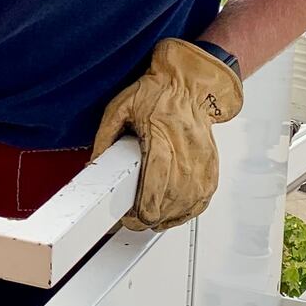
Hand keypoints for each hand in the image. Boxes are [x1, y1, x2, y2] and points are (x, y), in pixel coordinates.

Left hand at [92, 40, 243, 231]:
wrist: (189, 84)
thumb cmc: (156, 93)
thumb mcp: (120, 107)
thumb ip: (105, 136)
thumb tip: (94, 164)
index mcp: (162, 135)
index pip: (156, 182)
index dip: (143, 208)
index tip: (128, 216)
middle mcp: (186, 151)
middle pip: (170, 200)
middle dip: (148, 218)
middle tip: (132, 221)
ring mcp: (202, 162)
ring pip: (186, 205)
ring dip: (166, 219)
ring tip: (148, 219)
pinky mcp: (211, 168)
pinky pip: (201, 201)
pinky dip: (185, 213)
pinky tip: (171, 215)